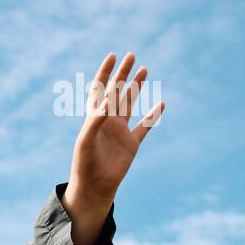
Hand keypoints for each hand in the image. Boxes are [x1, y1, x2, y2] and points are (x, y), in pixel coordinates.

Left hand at [65, 51, 164, 210]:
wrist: (94, 189)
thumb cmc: (84, 165)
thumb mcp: (86, 141)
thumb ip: (95, 121)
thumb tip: (107, 103)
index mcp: (94, 117)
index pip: (99, 89)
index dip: (105, 72)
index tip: (112, 56)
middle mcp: (107, 121)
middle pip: (116, 91)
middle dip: (123, 73)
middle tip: (131, 56)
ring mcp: (120, 132)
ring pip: (130, 103)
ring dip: (137, 87)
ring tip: (144, 69)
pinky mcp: (131, 144)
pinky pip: (145, 126)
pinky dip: (153, 116)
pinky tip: (161, 103)